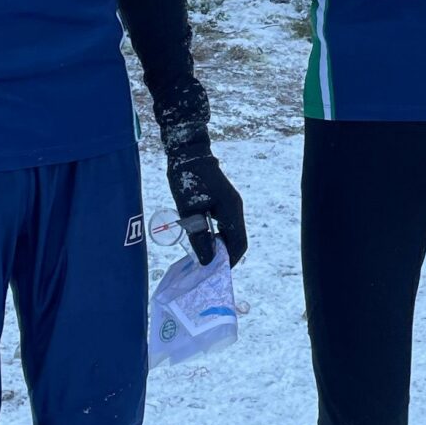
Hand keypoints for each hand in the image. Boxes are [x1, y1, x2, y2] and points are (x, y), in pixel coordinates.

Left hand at [166, 132, 247, 266]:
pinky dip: (218, 235)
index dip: (229, 260)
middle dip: (225, 255)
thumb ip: (198, 236)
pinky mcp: (224, 201)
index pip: (238, 244)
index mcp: (231, 211)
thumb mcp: (189, 211)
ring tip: (204, 255)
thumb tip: (206, 261)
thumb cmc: (187, 179)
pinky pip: (226, 224)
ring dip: (221, 245)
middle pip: (237, 240)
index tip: (215, 272)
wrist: (188, 152)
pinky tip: (204, 238)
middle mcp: (236, 208)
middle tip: (207, 267)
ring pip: (232, 232)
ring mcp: (232, 204)